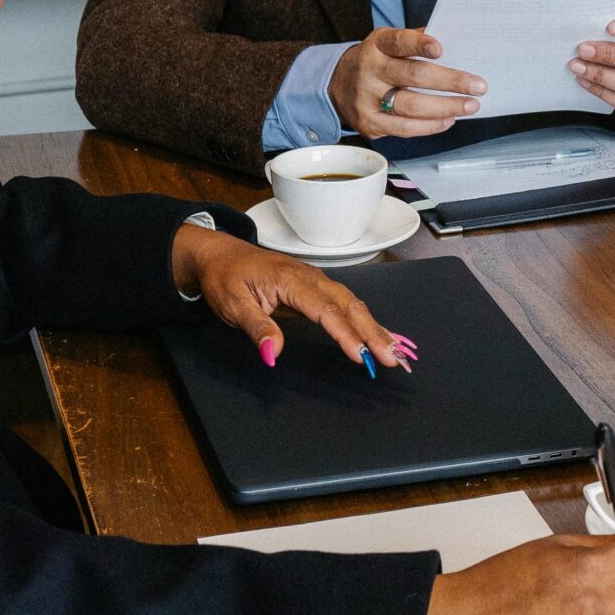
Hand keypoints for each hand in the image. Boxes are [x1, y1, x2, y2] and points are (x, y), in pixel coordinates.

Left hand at [173, 223, 404, 368]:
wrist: (219, 255)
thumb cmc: (225, 278)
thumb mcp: (232, 305)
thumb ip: (257, 328)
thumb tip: (274, 353)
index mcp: (291, 280)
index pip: (325, 310)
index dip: (345, 334)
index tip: (361, 355)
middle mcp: (310, 277)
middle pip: (349, 305)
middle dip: (373, 333)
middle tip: (393, 358)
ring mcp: (316, 281)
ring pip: (353, 304)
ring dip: (375, 328)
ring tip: (394, 352)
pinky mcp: (316, 288)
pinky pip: (346, 305)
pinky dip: (365, 321)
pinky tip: (378, 336)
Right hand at [329, 26, 483, 139]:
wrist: (337, 85)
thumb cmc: (378, 61)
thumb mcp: (389, 43)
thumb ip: (416, 41)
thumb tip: (458, 43)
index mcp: (377, 45)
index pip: (398, 42)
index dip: (419, 44)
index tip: (440, 48)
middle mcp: (369, 70)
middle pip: (413, 76)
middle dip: (450, 81)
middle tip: (478, 86)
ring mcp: (367, 99)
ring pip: (412, 106)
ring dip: (447, 107)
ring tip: (470, 105)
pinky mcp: (370, 123)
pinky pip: (405, 128)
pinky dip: (431, 125)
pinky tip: (449, 119)